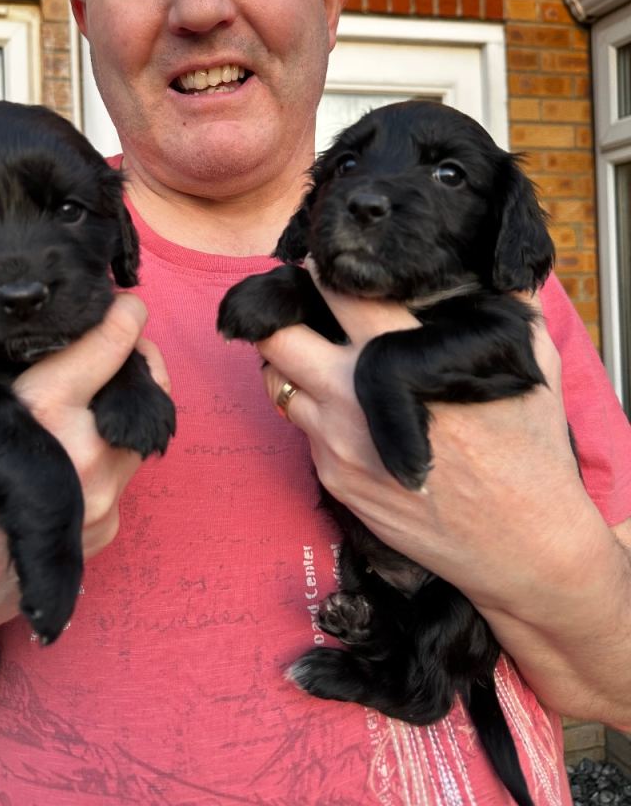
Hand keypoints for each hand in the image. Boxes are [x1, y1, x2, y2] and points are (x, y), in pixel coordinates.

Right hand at [0, 289, 166, 757]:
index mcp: (46, 417)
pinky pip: (120, 484)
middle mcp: (85, 463)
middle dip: (138, 358)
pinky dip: (109, 455)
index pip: (112, 347)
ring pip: (138, 439)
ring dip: (126, 408)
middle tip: (122, 341)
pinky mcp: (93, 542)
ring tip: (101, 389)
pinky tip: (78, 444)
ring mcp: (97, 509)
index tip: (124, 304)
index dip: (122, 316)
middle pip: (147, 391)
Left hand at [256, 270, 585, 612]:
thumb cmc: (530, 450)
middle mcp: (354, 396)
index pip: (335, 292)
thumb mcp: (530, 360)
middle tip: (296, 307)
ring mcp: (337, 442)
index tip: (320, 262)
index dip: (319, 269)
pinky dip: (314, 411)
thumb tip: (487, 265)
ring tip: (317, 357)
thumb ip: (508, 302)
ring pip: (279, 384)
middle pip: (276, 336)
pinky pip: (303, 429)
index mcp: (399, 357)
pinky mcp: (334, 480)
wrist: (524, 546)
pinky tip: (346, 409)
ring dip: (291, 366)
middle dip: (278, 314)